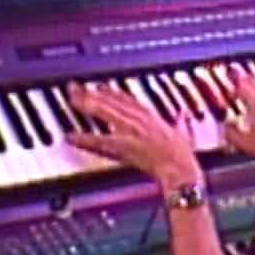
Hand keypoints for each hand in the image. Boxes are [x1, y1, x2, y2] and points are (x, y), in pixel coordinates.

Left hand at [65, 81, 200, 188]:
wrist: (179, 168)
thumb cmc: (182, 155)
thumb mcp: (183, 133)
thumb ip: (181, 122)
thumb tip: (184, 114)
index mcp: (150, 116)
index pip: (126, 98)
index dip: (110, 91)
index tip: (98, 86)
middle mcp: (138, 119)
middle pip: (110, 101)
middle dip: (91, 93)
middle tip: (74, 88)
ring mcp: (129, 131)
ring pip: (104, 113)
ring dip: (87, 105)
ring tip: (72, 100)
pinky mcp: (122, 146)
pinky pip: (99, 141)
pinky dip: (84, 139)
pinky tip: (71, 137)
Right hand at [222, 65, 254, 169]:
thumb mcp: (247, 143)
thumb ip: (232, 134)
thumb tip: (225, 128)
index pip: (241, 82)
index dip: (232, 77)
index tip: (226, 74)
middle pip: (252, 80)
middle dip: (241, 78)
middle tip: (233, 77)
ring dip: (251, 84)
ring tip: (243, 88)